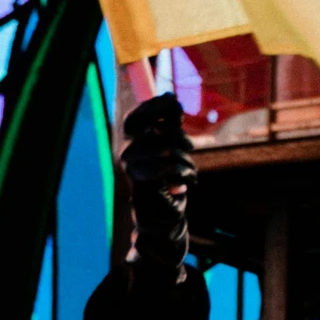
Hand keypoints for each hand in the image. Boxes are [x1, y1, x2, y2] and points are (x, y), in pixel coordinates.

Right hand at [120, 92, 194, 280]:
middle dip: (175, 135)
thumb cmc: (170, 183)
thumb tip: (170, 97)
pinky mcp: (144, 190)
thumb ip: (169, 125)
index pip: (134, 119)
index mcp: (134, 145)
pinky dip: (182, 171)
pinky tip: (189, 182)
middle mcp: (128, 157)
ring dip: (182, 158)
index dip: (151, 107)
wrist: (166, 221)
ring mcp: (134, 174)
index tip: (173, 102)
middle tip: (190, 146)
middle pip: (148, 132)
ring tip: (190, 171)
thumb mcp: (172, 149)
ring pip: (160, 150)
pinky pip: (163, 169)